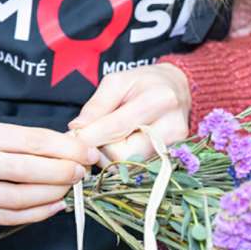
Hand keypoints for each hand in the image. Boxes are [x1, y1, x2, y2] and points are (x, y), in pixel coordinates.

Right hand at [0, 120, 99, 225]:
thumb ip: (25, 140)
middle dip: (61, 171)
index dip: (65, 148)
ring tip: (69, 189)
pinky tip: (54, 206)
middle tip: (81, 172)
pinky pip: (8, 217)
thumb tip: (71, 148)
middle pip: (26, 169)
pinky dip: (37, 214)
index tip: (87, 152)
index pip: (32, 140)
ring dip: (52, 194)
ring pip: (18, 197)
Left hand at [69, 64, 190, 161]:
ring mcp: (174, 146)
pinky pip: (137, 166)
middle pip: (125, 154)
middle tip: (94, 134)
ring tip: (110, 136)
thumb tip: (77, 128)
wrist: (176, 88)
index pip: (118, 127)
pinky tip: (122, 143)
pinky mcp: (171, 157)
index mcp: (159, 100)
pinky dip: (122, 158)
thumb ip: (97, 105)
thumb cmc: (144, 83)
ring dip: (111, 155)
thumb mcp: (117, 82)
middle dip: (103, 147)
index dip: (92, 135)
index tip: (74, 137)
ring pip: (129, 164)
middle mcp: (171, 127)